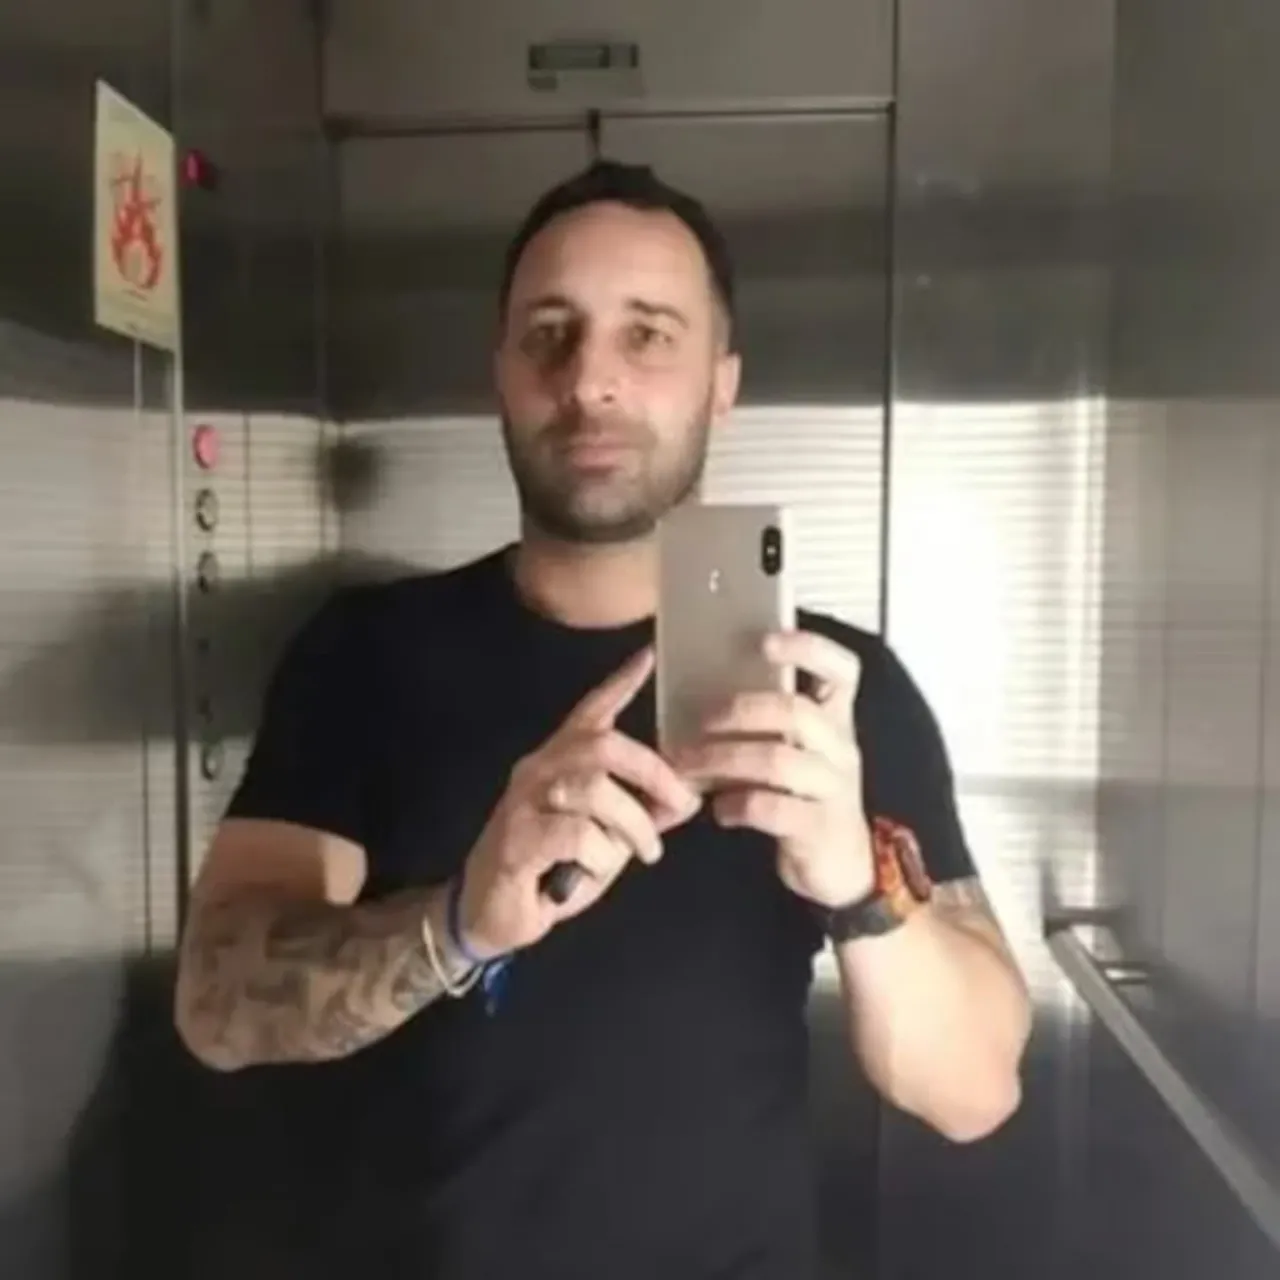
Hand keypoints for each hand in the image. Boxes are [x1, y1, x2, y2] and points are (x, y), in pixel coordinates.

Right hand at [456, 647, 700, 957]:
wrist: (488, 915)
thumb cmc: (550, 872)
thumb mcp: (606, 840)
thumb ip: (640, 815)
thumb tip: (687, 798)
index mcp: (559, 761)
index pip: (592, 712)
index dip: (621, 683)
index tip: (650, 656)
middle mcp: (539, 770)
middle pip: (603, 745)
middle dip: (653, 772)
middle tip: (680, 803)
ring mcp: (524, 802)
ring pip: (594, 789)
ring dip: (632, 824)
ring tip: (646, 852)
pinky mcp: (516, 839)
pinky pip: (576, 833)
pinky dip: (600, 855)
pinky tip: (596, 870)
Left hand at [669, 630, 873, 908]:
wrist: (843, 868)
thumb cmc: (807, 799)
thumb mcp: (799, 754)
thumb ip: (769, 725)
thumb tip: (703, 693)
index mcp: (837, 721)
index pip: (841, 670)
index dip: (809, 649)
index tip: (766, 641)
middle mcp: (841, 749)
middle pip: (794, 711)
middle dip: (738, 711)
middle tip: (699, 721)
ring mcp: (833, 789)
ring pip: (777, 760)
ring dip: (721, 760)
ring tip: (688, 768)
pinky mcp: (818, 829)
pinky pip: (771, 807)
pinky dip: (735, 805)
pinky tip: (719, 808)